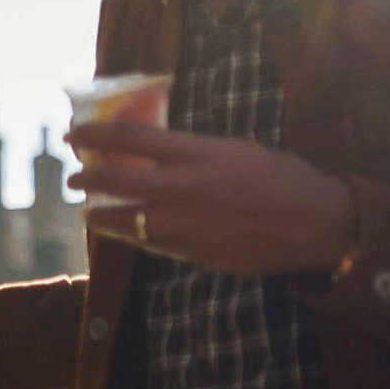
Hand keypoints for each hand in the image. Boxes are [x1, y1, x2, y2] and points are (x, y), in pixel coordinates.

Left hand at [67, 122, 354, 274]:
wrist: (316, 223)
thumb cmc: (283, 177)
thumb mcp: (236, 148)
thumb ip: (195, 150)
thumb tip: (161, 149)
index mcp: (196, 154)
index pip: (130, 138)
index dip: (94, 135)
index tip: (74, 135)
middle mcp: (183, 188)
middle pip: (116, 180)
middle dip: (86, 179)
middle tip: (73, 178)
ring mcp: (185, 224)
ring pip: (125, 221)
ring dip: (100, 216)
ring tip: (89, 213)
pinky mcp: (193, 253)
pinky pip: (151, 244)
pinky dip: (135, 237)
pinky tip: (129, 232)